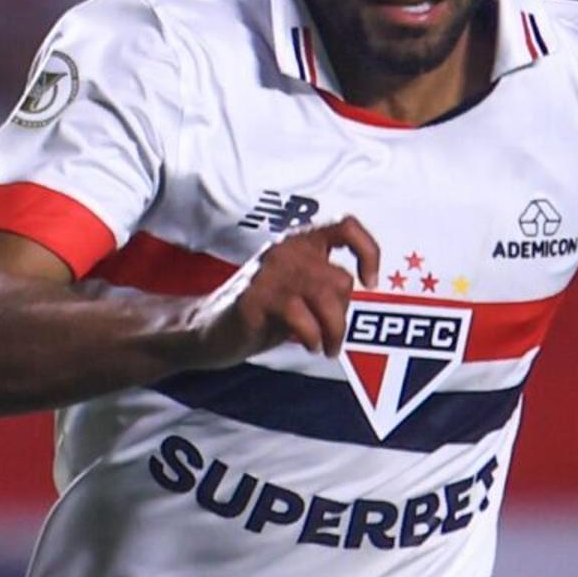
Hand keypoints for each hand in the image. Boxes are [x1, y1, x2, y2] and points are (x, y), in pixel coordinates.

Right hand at [185, 216, 376, 367]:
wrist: (208, 330)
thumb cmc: (259, 312)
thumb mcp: (298, 291)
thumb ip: (325, 284)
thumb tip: (361, 293)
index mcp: (298, 243)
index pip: (346, 228)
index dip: (367, 252)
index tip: (369, 283)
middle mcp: (287, 250)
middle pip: (341, 280)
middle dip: (344, 316)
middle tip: (333, 339)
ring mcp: (271, 272)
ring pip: (328, 298)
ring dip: (334, 331)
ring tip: (325, 348)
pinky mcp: (257, 297)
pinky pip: (302, 318)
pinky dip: (313, 337)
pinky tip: (308, 346)